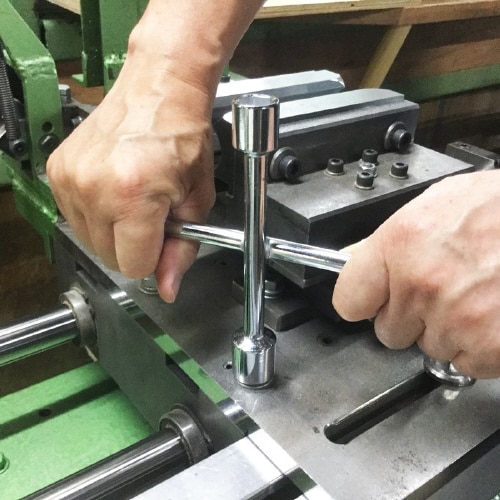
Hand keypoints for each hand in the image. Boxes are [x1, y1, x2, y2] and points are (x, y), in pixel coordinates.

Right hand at [47, 59, 214, 302]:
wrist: (160, 89)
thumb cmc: (183, 136)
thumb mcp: (198, 200)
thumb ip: (182, 250)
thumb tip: (167, 287)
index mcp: (133, 197)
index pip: (134, 266)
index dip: (154, 257)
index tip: (164, 235)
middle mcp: (94, 189)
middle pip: (110, 257)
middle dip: (135, 245)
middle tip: (153, 212)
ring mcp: (70, 179)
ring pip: (90, 241)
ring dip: (114, 230)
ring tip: (135, 197)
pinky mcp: (58, 171)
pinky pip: (76, 217)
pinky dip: (97, 213)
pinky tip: (115, 189)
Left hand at [332, 170, 499, 377]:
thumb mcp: (439, 204)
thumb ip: (391, 239)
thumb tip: (354, 257)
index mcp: (402, 243)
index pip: (350, 298)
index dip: (363, 301)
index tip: (372, 301)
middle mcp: (423, 284)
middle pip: (387, 331)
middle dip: (410, 317)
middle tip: (442, 290)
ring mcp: (456, 319)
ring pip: (428, 347)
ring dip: (447, 330)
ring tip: (477, 296)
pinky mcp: (490, 347)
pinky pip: (465, 363)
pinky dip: (479, 347)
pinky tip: (493, 315)